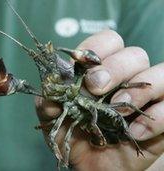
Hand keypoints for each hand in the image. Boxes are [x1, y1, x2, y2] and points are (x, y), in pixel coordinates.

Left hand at [35, 30, 163, 170]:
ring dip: (138, 89)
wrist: (91, 164)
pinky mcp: (161, 116)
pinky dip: (156, 117)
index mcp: (99, 70)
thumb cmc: (73, 133)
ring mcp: (146, 96)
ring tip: (118, 105)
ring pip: (161, 72)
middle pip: (134, 54)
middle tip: (96, 88)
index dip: (95, 50)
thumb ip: (49, 102)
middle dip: (114, 68)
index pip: (107, 42)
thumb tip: (49, 90)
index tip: (80, 69)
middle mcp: (126, 77)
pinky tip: (133, 132)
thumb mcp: (53, 118)